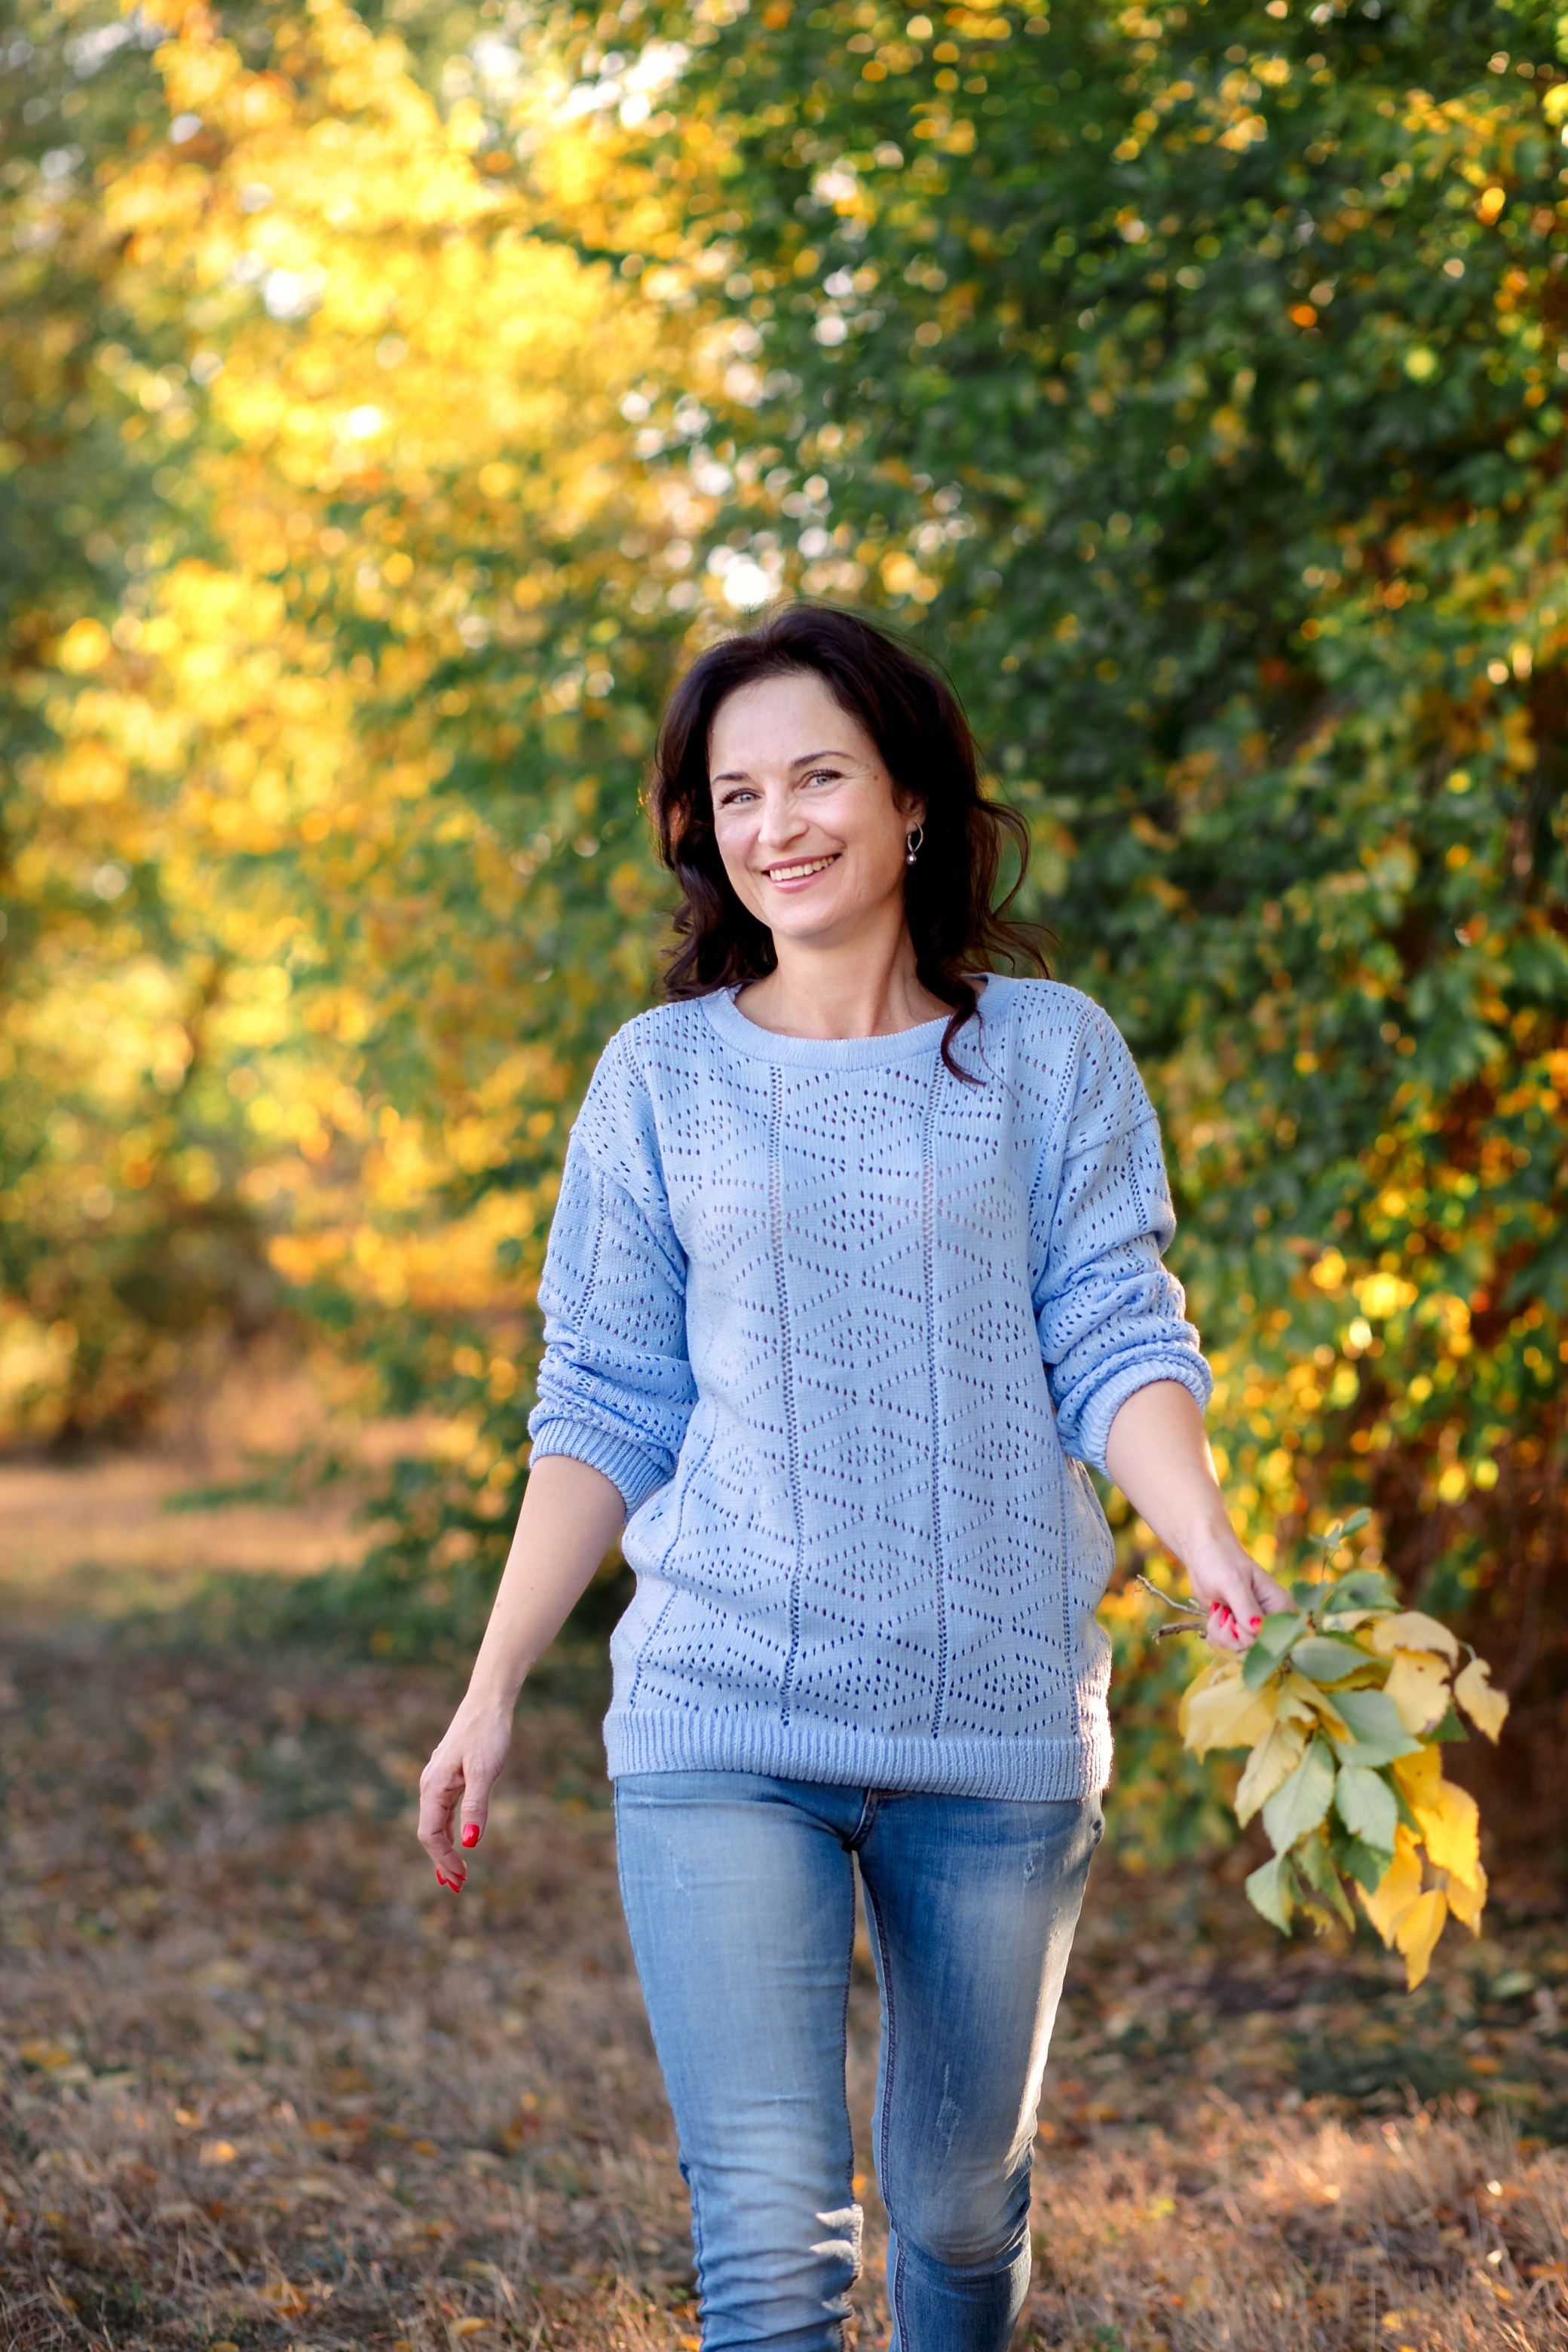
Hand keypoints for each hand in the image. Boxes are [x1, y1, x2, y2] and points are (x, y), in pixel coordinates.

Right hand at [417, 1692, 513, 1891]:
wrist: (489, 1701)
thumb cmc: (487, 1733)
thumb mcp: (485, 1772)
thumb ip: (476, 1807)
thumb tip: (469, 1844)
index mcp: (433, 1787)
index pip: (430, 1834)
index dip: (443, 1859)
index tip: (460, 1878)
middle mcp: (431, 1786)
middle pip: (430, 1833)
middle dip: (442, 1861)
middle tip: (459, 1887)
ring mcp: (440, 1781)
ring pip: (436, 1824)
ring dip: (445, 1850)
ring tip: (456, 1875)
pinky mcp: (451, 1776)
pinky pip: (445, 1812)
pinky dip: (450, 1832)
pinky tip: (458, 1842)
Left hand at [1185, 1541, 1291, 1653]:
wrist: (1204, 1555)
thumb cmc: (1222, 1561)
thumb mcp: (1234, 1583)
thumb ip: (1246, 1608)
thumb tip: (1258, 1630)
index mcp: (1282, 1607)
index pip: (1275, 1639)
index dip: (1252, 1637)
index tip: (1234, 1620)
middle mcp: (1272, 1620)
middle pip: (1255, 1648)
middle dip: (1232, 1634)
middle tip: (1224, 1613)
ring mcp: (1255, 1626)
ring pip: (1240, 1649)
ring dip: (1222, 1633)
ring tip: (1219, 1610)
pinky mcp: (1239, 1628)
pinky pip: (1229, 1645)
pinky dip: (1216, 1634)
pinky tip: (1216, 1615)